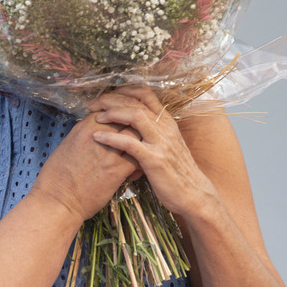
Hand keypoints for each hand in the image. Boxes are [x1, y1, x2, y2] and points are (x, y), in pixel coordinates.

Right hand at [35, 113, 139, 221]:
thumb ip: (84, 135)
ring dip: (142, 141)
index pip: (110, 109)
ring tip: (142, 149)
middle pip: (126, 117)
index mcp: (83, 128)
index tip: (123, 122)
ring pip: (137, 134)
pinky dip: (143, 160)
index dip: (120, 113)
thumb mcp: (67, 146)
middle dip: (135, 124)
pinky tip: (139, 168)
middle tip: (139, 134)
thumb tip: (96, 132)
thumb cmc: (56, 177)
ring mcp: (109, 152)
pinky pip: (139, 157)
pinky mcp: (117, 170)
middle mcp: (97, 135)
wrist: (57, 200)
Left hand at [87, 86, 215, 216]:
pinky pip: (130, 143)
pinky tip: (97, 137)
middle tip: (92, 104)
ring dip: (112, 113)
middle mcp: (165, 128)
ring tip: (95, 117)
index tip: (106, 94)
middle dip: (111, 99)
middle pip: (136, 102)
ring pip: (135, 116)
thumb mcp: (167, 146)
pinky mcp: (154, 159)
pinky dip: (111, 137)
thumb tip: (132, 122)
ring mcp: (161, 143)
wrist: (194, 196)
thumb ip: (152, 132)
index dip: (124, 90)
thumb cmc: (176, 172)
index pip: (146, 94)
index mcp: (167, 122)